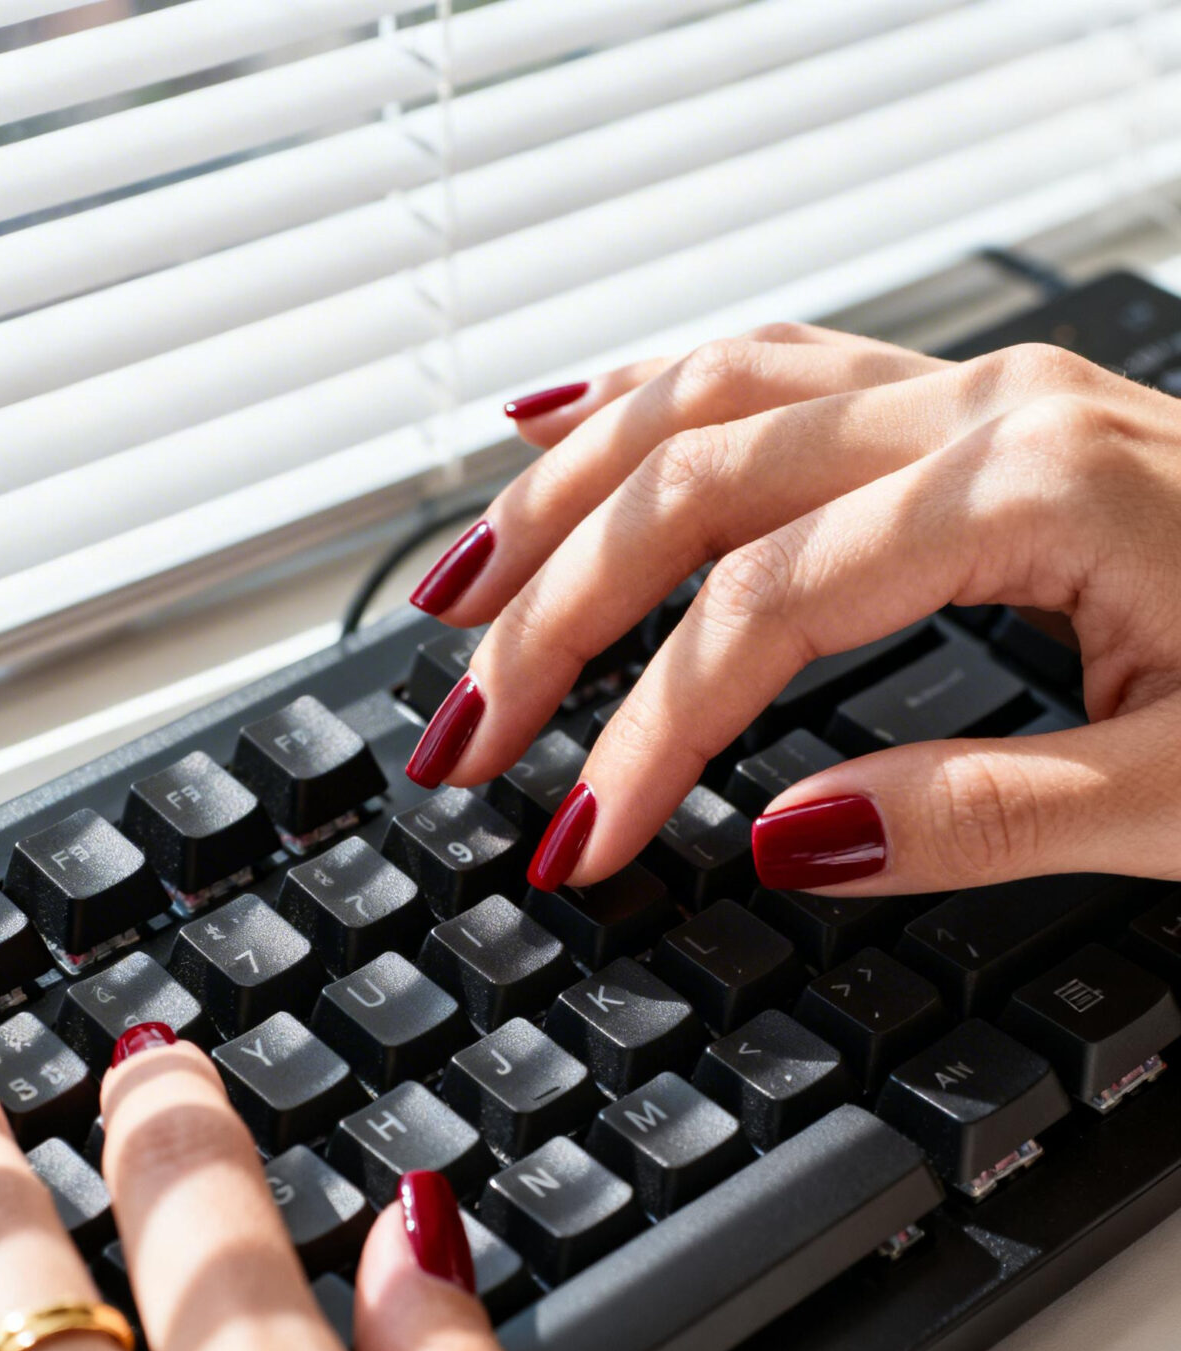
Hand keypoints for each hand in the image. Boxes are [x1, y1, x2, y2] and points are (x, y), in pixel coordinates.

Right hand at [406, 323, 1180, 893]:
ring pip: (712, 397)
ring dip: (565, 494)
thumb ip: (978, 814)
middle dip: (550, 614)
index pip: (760, 612)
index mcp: (1031, 492)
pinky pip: (778, 371)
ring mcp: (978, 395)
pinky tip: (570, 432)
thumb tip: (783, 835)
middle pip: (692, 480)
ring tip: (457, 593)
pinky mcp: (977, 415)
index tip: (574, 842)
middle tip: (457, 734)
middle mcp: (986, 409)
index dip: (641, 736)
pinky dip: (652, 404)